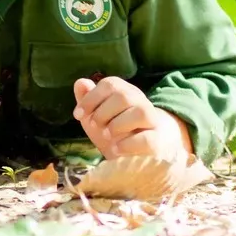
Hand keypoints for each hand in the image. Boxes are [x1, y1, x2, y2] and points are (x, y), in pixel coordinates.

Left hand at [72, 76, 191, 161]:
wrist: (142, 152)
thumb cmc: (117, 131)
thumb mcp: (98, 116)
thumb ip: (88, 100)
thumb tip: (81, 82)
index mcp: (126, 93)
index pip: (110, 84)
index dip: (91, 98)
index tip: (78, 115)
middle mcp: (141, 103)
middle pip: (124, 96)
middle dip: (103, 112)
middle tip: (94, 126)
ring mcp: (152, 122)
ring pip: (140, 113)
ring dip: (117, 125)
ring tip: (106, 135)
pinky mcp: (157, 142)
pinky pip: (147, 139)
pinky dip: (128, 144)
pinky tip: (115, 149)